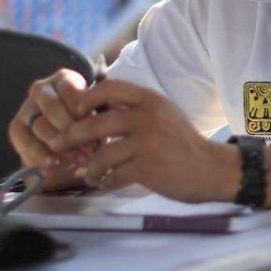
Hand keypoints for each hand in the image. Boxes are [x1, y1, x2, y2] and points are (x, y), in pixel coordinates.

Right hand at [8, 68, 89, 189]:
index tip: (96, 127)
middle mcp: (41, 89)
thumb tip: (96, 138)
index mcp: (65, 79)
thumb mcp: (98, 118)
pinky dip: (40, 154)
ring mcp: (26, 107)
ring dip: (60, 145)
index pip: (71, 89)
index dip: (83, 110)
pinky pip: (24, 140)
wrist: (71, 145)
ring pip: (40, 125)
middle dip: (71, 130)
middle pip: (53, 107)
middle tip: (89, 149)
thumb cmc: (89, 124)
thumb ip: (95, 121)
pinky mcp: (16, 127)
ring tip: (78, 159)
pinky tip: (53, 163)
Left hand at [51, 79, 238, 202]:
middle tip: (59, 145)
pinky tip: (105, 183)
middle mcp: (147, 117)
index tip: (76, 111)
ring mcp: (146, 143)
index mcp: (151, 100)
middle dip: (71, 136)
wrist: (212, 168)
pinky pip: (113, 175)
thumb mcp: (165, 113)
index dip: (86, 97)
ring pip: (101, 154)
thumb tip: (100, 106)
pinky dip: (105, 181)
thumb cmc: (184, 143)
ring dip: (89, 167)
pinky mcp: (146, 168)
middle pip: (95, 123)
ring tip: (89, 174)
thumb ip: (138, 108)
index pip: (109, 87)